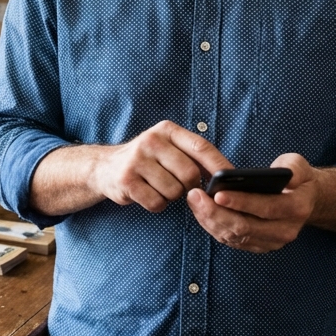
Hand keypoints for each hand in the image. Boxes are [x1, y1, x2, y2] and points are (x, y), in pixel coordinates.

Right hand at [96, 120, 232, 212]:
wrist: (105, 167)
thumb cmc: (147, 160)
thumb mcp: (167, 147)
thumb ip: (192, 156)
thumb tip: (226, 175)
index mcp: (166, 130)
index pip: (201, 147)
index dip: (219, 165)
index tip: (230, 180)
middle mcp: (150, 140)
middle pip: (189, 173)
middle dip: (189, 186)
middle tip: (178, 185)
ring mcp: (136, 160)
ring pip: (174, 191)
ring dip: (171, 196)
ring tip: (158, 187)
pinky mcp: (126, 180)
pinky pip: (157, 203)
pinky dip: (157, 204)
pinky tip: (148, 194)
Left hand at [186, 152, 318, 252]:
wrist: (306, 202)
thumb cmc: (297, 179)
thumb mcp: (300, 166)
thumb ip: (294, 168)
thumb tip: (284, 174)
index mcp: (297, 209)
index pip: (266, 207)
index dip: (241, 202)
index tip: (218, 193)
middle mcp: (285, 230)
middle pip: (246, 227)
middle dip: (217, 212)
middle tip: (196, 196)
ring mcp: (271, 242)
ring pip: (235, 236)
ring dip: (211, 220)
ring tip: (194, 201)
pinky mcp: (259, 246)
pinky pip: (232, 240)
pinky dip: (214, 227)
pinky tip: (200, 211)